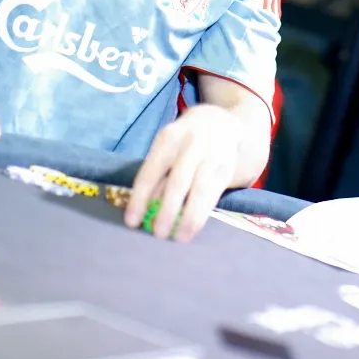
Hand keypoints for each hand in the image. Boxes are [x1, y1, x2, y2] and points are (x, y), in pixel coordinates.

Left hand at [125, 105, 242, 242]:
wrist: (220, 121)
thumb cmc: (184, 140)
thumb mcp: (167, 146)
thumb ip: (158, 174)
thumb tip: (146, 209)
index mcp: (169, 137)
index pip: (151, 170)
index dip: (140, 197)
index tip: (132, 221)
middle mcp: (192, 144)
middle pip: (178, 181)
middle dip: (167, 209)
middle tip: (156, 233)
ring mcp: (212, 155)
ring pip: (201, 190)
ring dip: (189, 216)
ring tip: (178, 237)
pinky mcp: (227, 168)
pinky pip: (214, 194)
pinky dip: (203, 213)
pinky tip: (193, 228)